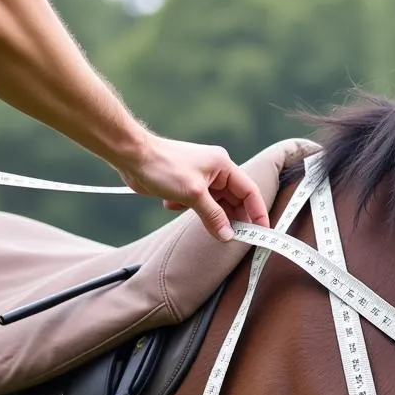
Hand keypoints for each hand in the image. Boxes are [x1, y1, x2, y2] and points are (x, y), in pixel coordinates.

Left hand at [119, 134, 269, 242]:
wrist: (132, 157)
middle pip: (233, 200)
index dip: (257, 212)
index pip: (249, 191)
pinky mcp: (186, 186)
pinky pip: (197, 204)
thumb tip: (229, 236)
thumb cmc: (164, 167)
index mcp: (223, 165)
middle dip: (230, 218)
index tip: (261, 232)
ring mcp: (201, 178)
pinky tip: (171, 203)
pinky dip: (187, 208)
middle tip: (232, 237)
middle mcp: (215, 171)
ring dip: (206, 215)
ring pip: (214, 205)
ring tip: (196, 220)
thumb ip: (213, 216)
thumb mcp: (193, 194)